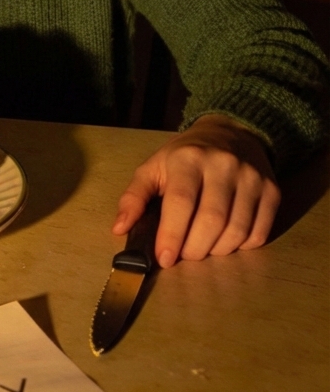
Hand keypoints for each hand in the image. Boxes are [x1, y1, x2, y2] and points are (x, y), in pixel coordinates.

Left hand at [112, 114, 280, 266]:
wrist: (232, 133)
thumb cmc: (185, 157)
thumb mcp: (154, 167)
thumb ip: (134, 197)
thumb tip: (119, 228)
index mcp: (188, 158)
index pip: (181, 202)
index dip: (172, 235)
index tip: (165, 259)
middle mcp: (223, 164)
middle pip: (212, 220)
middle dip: (194, 249)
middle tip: (184, 255)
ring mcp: (252, 177)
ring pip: (237, 230)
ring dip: (217, 251)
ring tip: (203, 249)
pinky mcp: (272, 190)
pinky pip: (259, 232)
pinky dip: (242, 246)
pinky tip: (226, 241)